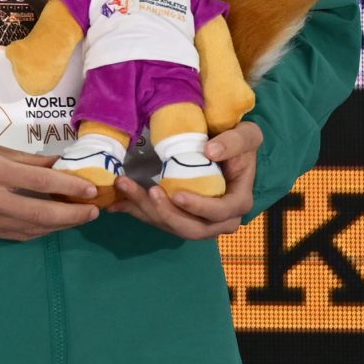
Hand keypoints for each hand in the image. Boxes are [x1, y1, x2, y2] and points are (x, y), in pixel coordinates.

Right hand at [0, 136, 102, 239]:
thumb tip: (55, 164)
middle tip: (94, 211)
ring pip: (33, 229)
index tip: (90, 189)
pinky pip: (17, 236)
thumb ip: (22, 159)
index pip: (39, 182)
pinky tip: (53, 227)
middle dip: (73, 214)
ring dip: (60, 226)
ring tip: (78, 218)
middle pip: (42, 213)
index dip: (69, 186)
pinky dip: (40, 232)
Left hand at [115, 123, 260, 240]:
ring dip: (145, 210)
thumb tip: (210, 151)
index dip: (198, 207)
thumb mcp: (247, 135)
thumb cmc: (238, 143)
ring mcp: (197, 220)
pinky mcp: (178, 215)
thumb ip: (234, 142)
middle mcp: (219, 220)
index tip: (176, 194)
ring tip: (124, 186)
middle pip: (192, 229)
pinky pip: (156, 219)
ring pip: (170, 225)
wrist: (225, 148)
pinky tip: (116, 203)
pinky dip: (136, 211)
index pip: (219, 213)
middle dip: (166, 213)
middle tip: (146, 191)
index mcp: (237, 202)